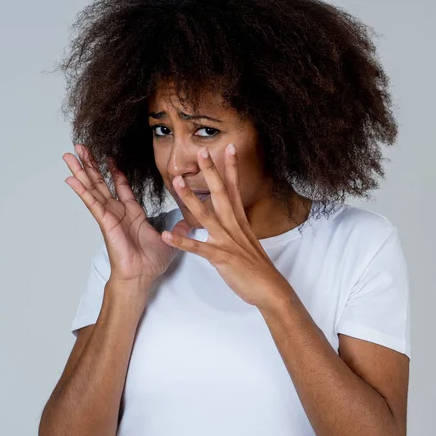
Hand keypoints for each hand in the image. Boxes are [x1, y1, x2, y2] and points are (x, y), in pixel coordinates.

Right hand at [62, 144, 191, 289]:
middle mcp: (118, 212)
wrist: (142, 275)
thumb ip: (178, 227)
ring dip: (81, 171)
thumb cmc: (151, 262)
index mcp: (132, 213)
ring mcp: (109, 215)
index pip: (121, 187)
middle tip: (80, 147)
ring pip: (93, 188)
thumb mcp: (170, 239)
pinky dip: (82, 191)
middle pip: (101, 182)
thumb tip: (189, 221)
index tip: (109, 157)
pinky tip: (71, 179)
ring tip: (69, 155)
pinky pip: (92, 203)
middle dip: (90, 165)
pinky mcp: (105, 221)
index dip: (115, 172)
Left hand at [159, 143, 291, 308]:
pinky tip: (166, 235)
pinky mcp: (220, 257)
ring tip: (177, 182)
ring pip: (206, 215)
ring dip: (190, 198)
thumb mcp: (247, 239)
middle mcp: (234, 225)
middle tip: (202, 151)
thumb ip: (236, 225)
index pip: (235, 188)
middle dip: (211, 172)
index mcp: (240, 220)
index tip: (228, 147)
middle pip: (221, 193)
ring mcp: (227, 240)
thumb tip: (229, 215)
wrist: (269, 288)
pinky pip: (197, 247)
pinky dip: (181, 241)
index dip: (231, 167)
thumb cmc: (257, 265)